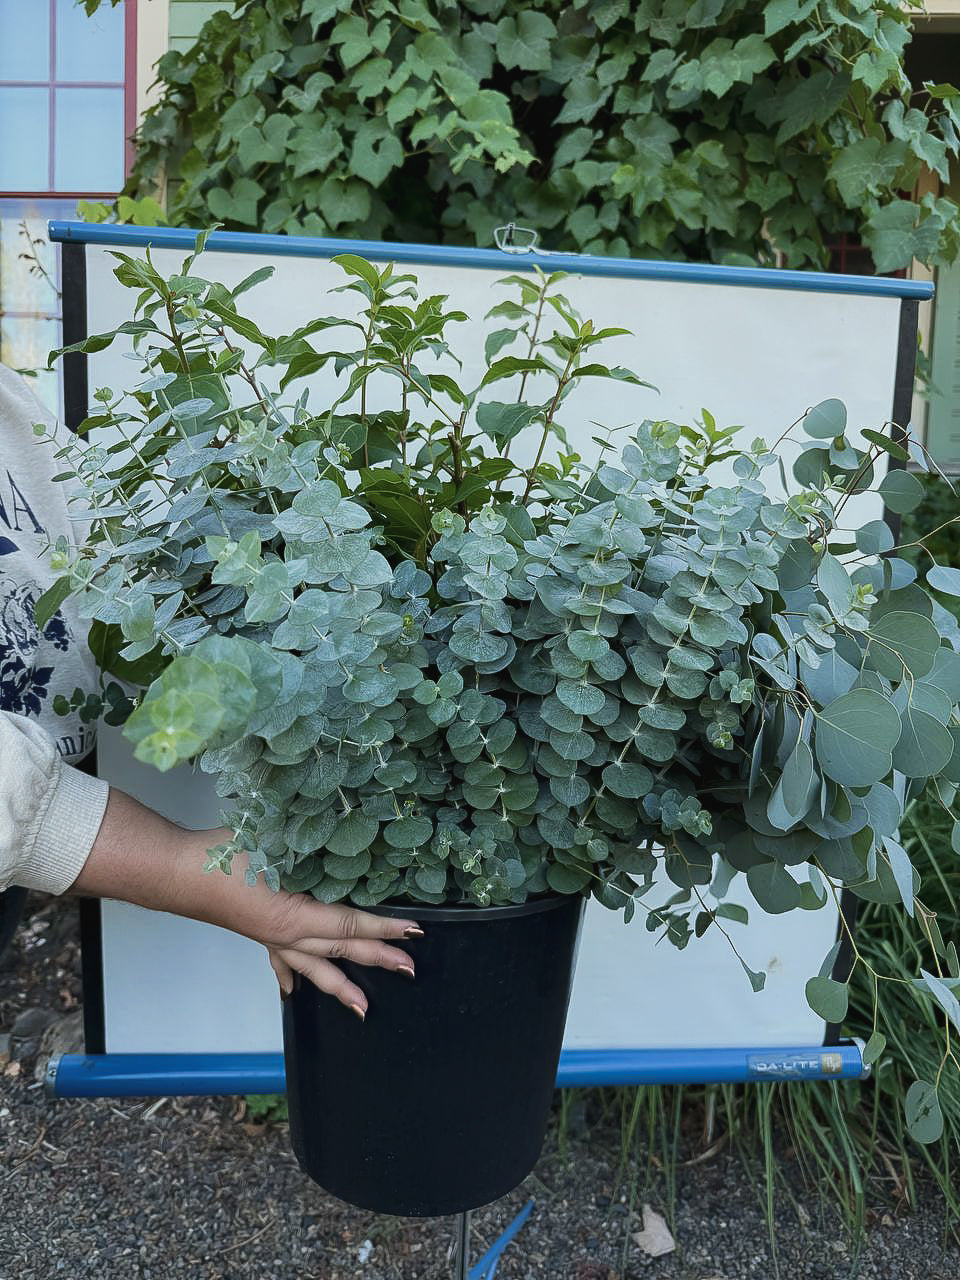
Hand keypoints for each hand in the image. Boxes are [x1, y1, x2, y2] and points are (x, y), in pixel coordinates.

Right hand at [72, 790, 421, 1016]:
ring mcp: (268, 937)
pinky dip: (290, 975)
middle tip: (408, 968)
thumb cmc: (219, 856)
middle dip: (375, 959)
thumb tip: (345, 837)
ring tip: (362, 1007)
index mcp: (292, 916)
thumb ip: (310, 847)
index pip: (348, 925)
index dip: (382, 929)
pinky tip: (292, 990)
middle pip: (339, 951)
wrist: (173, 870)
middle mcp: (284, 934)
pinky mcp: (255, 931)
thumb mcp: (273, 843)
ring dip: (338, 984)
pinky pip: (278, 960)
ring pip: (311, 967)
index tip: (412, 932)